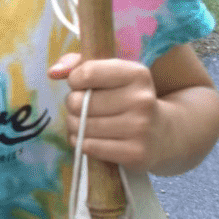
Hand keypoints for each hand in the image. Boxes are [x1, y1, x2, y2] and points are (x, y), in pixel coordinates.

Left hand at [48, 52, 162, 170]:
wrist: (165, 133)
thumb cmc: (127, 97)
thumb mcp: (111, 73)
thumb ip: (78, 63)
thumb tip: (53, 72)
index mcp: (137, 74)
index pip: (88, 72)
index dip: (75, 80)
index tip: (80, 84)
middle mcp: (142, 100)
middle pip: (80, 101)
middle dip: (73, 104)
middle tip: (82, 107)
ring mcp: (140, 129)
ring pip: (82, 126)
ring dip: (75, 125)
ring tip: (85, 122)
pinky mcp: (136, 154)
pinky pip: (90, 147)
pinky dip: (82, 142)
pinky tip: (92, 138)